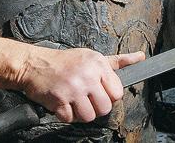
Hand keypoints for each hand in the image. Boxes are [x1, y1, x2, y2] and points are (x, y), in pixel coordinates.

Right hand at [16, 47, 143, 122]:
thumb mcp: (92, 57)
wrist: (33, 64)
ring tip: (73, 101)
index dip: (108, 96)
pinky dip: (65, 115)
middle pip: (105, 108)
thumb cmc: (65, 61)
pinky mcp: (59, 99)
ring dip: (80, 113)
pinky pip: (70, 119)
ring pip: (89, 116)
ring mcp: (73, 88)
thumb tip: (141, 57)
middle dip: (95, 107)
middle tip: (85, 98)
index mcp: (98, 64)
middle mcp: (87, 75)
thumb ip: (118, 61)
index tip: (99, 92)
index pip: (117, 93)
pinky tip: (62, 103)